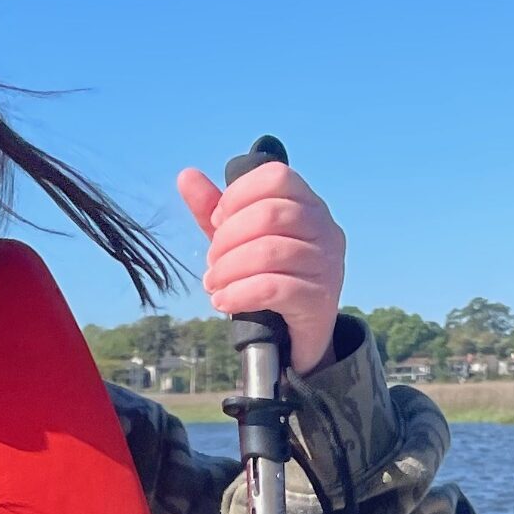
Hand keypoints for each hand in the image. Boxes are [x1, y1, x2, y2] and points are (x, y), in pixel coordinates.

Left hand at [177, 162, 344, 375]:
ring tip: (213, 284)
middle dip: (227, 238)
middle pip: (270, 214)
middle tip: (212, 262)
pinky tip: (223, 301)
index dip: (238, 196)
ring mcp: (327, 264)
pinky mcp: (319, 300)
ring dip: (228, 269)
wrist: (294, 337)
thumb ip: (215, 211)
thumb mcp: (239, 242)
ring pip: (270, 252)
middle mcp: (325, 228)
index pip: (276, 176)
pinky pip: (274, 288)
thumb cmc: (269, 279)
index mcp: (308, 204)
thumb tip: (186, 175)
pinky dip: (239, 294)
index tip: (218, 222)